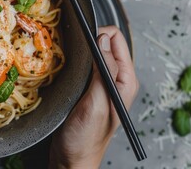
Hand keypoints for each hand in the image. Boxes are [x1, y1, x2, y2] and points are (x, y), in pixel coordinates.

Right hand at [49, 26, 138, 168]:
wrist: (73, 159)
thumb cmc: (85, 138)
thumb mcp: (97, 102)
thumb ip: (104, 70)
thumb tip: (105, 38)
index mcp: (125, 81)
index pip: (116, 40)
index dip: (98, 34)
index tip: (79, 39)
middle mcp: (117, 80)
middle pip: (105, 44)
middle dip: (88, 41)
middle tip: (70, 47)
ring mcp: (103, 85)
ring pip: (93, 54)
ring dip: (80, 52)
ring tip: (66, 56)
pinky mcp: (90, 90)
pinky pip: (85, 67)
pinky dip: (75, 62)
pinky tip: (65, 67)